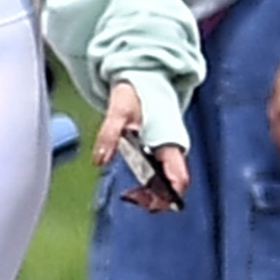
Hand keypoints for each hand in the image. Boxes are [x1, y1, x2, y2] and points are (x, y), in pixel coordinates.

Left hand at [93, 80, 188, 214]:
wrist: (144, 78)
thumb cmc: (136, 93)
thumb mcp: (119, 110)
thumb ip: (109, 134)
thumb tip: (100, 159)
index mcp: (169, 142)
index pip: (178, 177)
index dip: (169, 194)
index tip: (148, 200)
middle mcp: (172, 151)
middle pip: (174, 187)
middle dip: (156, 199)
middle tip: (131, 198)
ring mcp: (167, 153)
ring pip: (168, 185)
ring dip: (151, 195)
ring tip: (130, 196)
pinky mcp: (160, 154)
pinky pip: (160, 178)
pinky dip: (148, 188)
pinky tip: (133, 189)